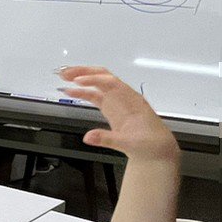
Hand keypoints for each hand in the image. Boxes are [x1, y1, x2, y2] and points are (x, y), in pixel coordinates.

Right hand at [57, 66, 177, 163]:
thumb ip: (107, 139)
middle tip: (66, 73)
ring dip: (81, 78)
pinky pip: (95, 95)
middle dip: (84, 72)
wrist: (157, 150)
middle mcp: (123, 97)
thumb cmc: (150, 144)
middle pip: (102, 76)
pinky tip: (71, 91)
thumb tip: (89, 136)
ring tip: (64, 76)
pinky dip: (82, 92)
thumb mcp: (129, 143)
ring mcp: (117, 102)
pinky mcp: (112, 109)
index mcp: (131, 100)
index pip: (110, 83)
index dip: (93, 80)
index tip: (78, 81)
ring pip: (97, 83)